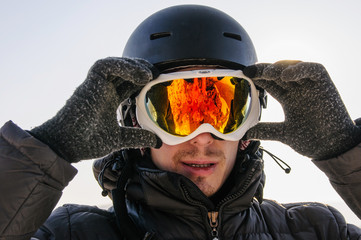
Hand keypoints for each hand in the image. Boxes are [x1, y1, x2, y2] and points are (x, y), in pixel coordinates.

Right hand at [31, 57, 160, 161]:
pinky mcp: (88, 82)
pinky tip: (140, 75)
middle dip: (141, 69)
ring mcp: (95, 85)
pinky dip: (123, 67)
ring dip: (133, 66)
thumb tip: (158, 142)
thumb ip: (138, 137)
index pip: (128, 84)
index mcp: (109, 100)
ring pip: (115, 65)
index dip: (143, 80)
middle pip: (124, 71)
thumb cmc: (87, 141)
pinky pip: (106, 66)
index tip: (158, 82)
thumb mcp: (120, 138)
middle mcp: (103, 90)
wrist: (67, 145)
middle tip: (157, 73)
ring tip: (149, 73)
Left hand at [243, 60, 360, 158]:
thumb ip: (267, 131)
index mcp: (288, 98)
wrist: (332, 148)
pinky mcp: (325, 85)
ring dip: (279, 68)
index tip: (244, 76)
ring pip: (294, 68)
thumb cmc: (312, 140)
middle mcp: (298, 89)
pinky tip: (286, 75)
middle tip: (250, 71)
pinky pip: (313, 70)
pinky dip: (300, 69)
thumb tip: (246, 134)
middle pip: (278, 73)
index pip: (270, 83)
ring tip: (267, 73)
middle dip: (264, 71)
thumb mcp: (284, 133)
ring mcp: (310, 86)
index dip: (258, 78)